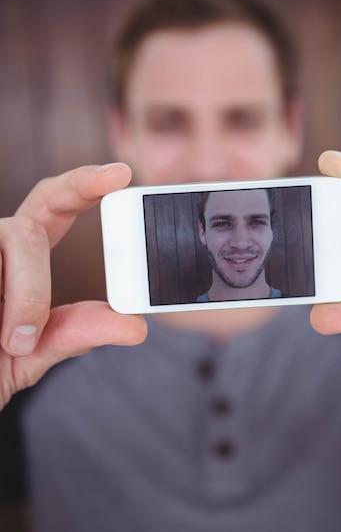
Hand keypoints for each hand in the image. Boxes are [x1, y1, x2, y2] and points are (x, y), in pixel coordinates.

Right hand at [0, 163, 146, 408]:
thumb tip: (137, 326)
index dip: (84, 183)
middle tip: (24, 341)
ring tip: (1, 346)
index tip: (121, 174)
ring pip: (4, 243)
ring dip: (10, 304)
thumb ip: (74, 334)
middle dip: (31, 287)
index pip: (55, 205)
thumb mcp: (28, 358)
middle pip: (25, 229)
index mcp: (21, 257)